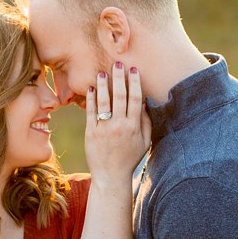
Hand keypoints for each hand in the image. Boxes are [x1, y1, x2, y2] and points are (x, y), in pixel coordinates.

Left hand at [83, 65, 149, 190]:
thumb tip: (144, 102)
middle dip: (120, 78)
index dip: (135, 83)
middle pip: (120, 97)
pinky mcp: (91, 132)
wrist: (111, 175)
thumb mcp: (144, 142)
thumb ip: (146, 122)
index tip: (134, 70)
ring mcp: (104, 129)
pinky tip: (91, 88)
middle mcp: (119, 126)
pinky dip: (91, 99)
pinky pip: (91, 112)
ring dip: (104, 85)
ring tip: (102, 72)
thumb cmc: (130, 158)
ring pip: (104, 102)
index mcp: (134, 127)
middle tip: (118, 63)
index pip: (136, 99)